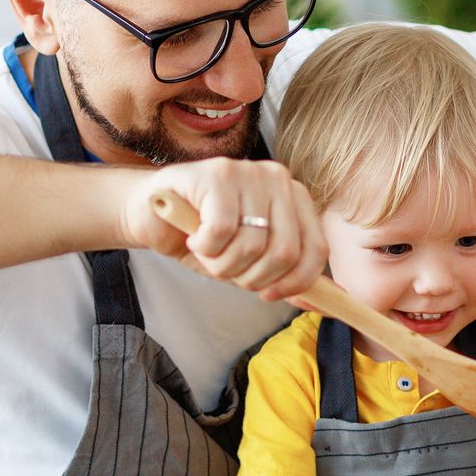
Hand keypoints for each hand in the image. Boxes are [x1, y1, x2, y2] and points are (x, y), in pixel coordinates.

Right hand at [121, 158, 327, 301]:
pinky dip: (204, 248)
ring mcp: (248, 172)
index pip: (315, 248)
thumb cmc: (203, 236)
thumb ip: (284, 275)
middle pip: (285, 252)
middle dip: (253, 277)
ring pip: (252, 245)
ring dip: (223, 265)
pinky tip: (194, 238)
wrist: (151, 213)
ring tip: (208, 252)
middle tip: (227, 270)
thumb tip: (324, 303)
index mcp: (295, 198)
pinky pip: (221, 232)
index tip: (269, 294)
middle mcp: (278, 179)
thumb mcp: (250, 261)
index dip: (295, 283)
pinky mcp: (217, 174)